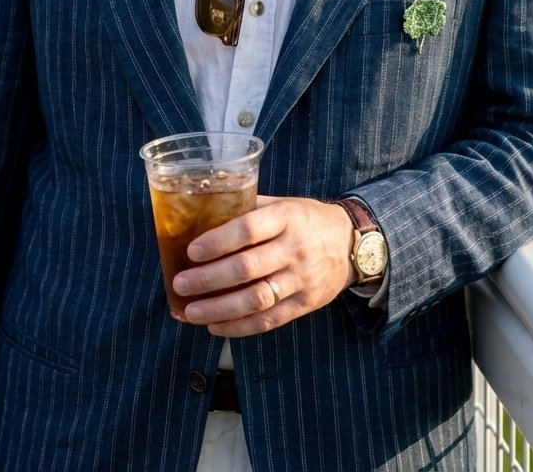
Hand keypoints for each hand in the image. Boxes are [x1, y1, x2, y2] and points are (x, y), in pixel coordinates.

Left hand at [173, 196, 355, 335]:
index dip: (218, 242)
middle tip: (181, 285)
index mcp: (288, 217)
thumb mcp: (284, 204)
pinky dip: (239, 327)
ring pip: (256, 300)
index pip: (249, 229)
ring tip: (190, 312)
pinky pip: (269, 321)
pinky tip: (215, 326)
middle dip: (209, 279)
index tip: (191, 251)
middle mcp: (296, 249)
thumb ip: (250, 209)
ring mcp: (302, 280)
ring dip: (219, 309)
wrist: (351, 245)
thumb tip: (203, 215)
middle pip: (248, 268)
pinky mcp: (305, 305)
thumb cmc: (307, 220)